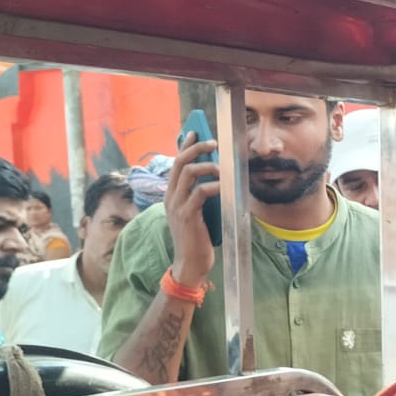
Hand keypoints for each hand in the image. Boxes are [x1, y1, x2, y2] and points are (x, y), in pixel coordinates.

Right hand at [166, 133, 219, 288]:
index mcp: (171, 195)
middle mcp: (171, 197)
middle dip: (196, 149)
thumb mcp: (196, 212)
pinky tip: (225, 186)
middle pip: (180, 163)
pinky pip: (200, 192)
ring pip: (189, 173)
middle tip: (213, 143)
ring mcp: (177, 205)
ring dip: (208, 166)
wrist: (190, 263)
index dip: (185, 146)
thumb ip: (199, 195)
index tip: (194, 132)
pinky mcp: (188, 215)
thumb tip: (216, 176)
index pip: (176, 163)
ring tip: (222, 167)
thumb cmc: (197, 238)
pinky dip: (214, 186)